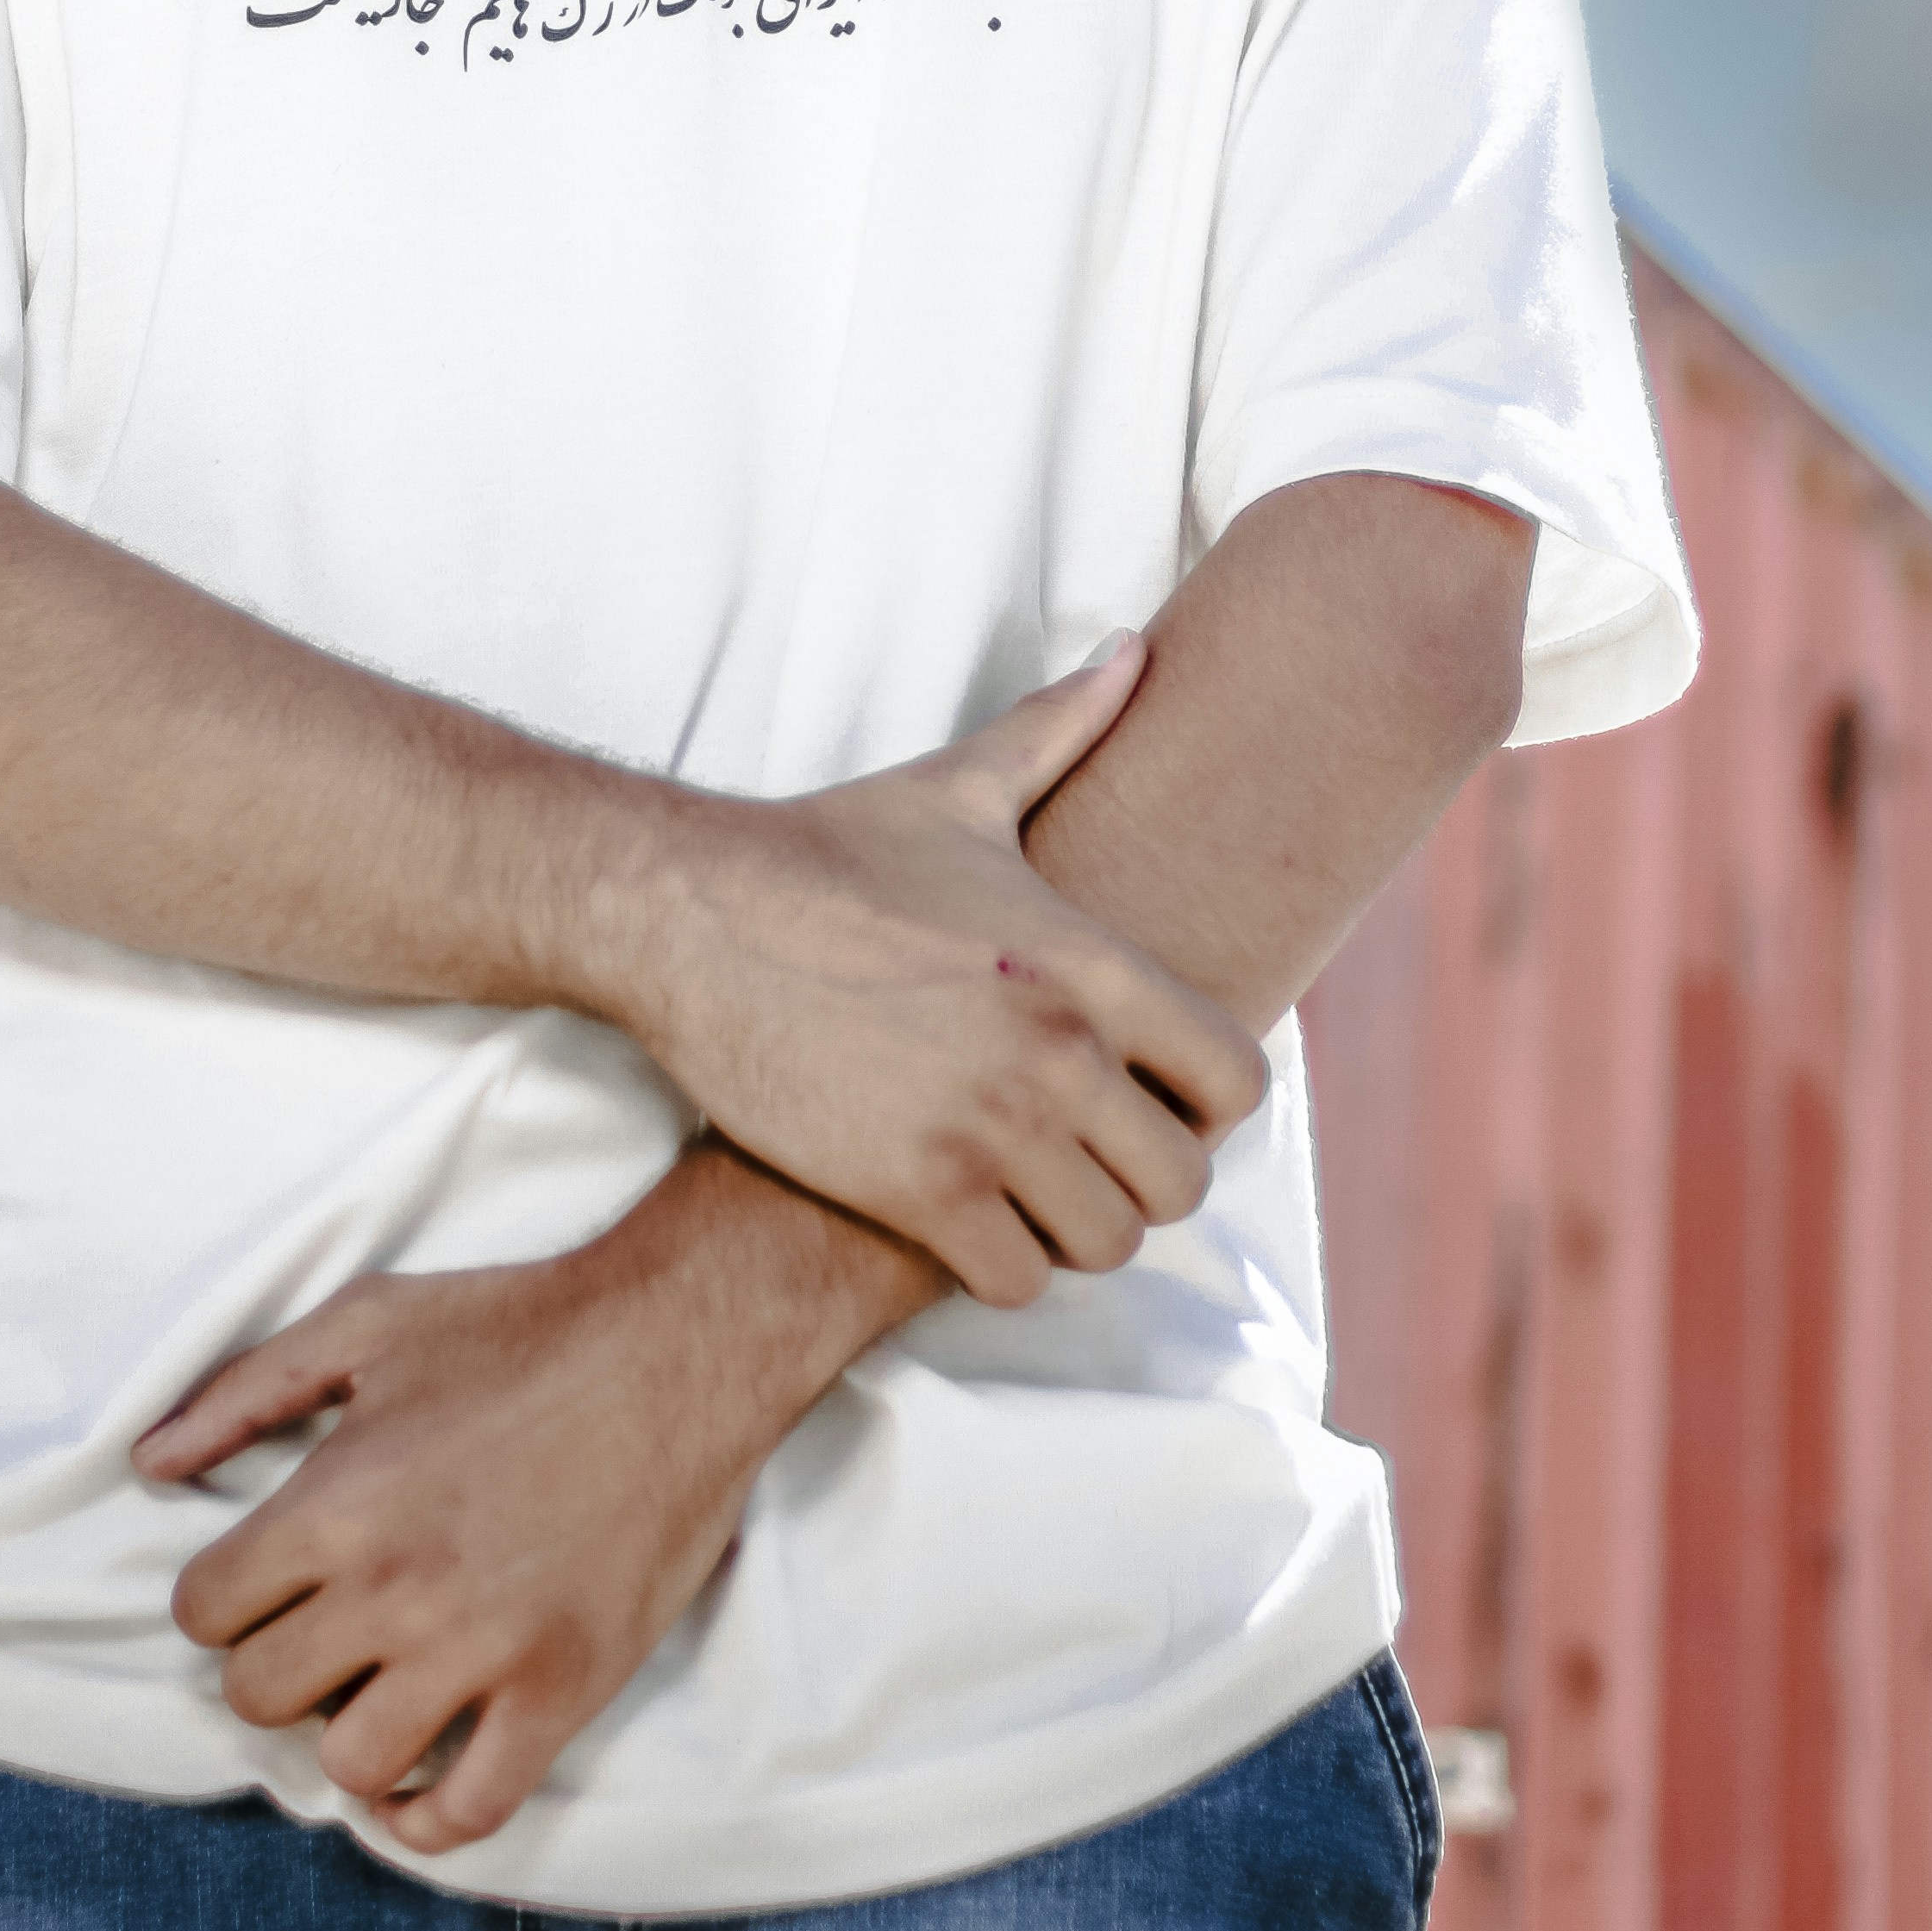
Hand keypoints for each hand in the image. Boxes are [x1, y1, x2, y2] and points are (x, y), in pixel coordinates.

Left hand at [140, 1199, 830, 1851]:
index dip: (222, 1600)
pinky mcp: (561, 1691)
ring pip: (352, 1763)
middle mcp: (396, 1592)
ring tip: (371, 1692)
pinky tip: (416, 1785)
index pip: (207, 1613)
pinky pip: (470, 1811)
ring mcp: (482, 1653)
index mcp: (337, 1504)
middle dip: (274, 1665)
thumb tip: (148, 1462)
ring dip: (346, 1735)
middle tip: (318, 1632)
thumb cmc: (517, 1324)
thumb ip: (244, 1391)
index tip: (259, 1585)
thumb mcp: (366, 1322)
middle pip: (262, 1694)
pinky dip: (427, 1821)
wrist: (678, 1346)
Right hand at [611, 637, 1269, 1306]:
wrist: (695, 916)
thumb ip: (1064, 727)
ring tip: (1031, 1189)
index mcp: (1089, 962)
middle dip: (1142, 1175)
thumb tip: (1134, 649)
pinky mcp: (913, 1191)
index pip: (1235, 1081)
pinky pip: (1017, 1281)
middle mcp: (1057, 1053)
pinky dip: (1003, 1265)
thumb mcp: (961, 787)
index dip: (1210, 1101)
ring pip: (1106, 1243)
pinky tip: (966, 1218)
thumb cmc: (830, 852)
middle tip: (1086, 1153)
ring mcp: (988, 1129)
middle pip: (1181, 1182)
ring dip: (1075, 1227)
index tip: (1157, 1094)